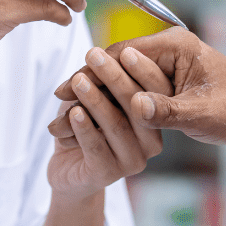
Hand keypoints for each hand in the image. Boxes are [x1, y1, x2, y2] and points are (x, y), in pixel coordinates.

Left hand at [47, 47, 169, 200]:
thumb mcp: (98, 97)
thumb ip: (108, 81)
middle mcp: (151, 142)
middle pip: (136, 107)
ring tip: (78, 80)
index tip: (125, 50)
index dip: (142, 70)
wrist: (67, 169)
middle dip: (114, 77)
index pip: (158, 93)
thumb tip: (106, 53)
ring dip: (95, 100)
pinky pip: (95, 147)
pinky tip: (73, 112)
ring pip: (116, 125)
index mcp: (156, 120)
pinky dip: (83, 127)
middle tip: (94, 55)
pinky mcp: (107, 175)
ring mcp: (131, 161)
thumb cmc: (86, 127)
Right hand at [52, 28, 225, 158]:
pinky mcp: (166, 81)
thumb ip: (168, 111)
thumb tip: (137, 107)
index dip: (92, 72)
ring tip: (64, 111)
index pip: (124, 53)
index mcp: (177, 45)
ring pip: (121, 77)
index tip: (66, 90)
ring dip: (94, 94)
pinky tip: (89, 115)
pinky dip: (111, 102)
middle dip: (86, 83)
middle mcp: (169, 48)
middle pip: (117, 63)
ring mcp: (166, 64)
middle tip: (56, 100)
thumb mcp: (202, 114)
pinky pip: (131, 88)